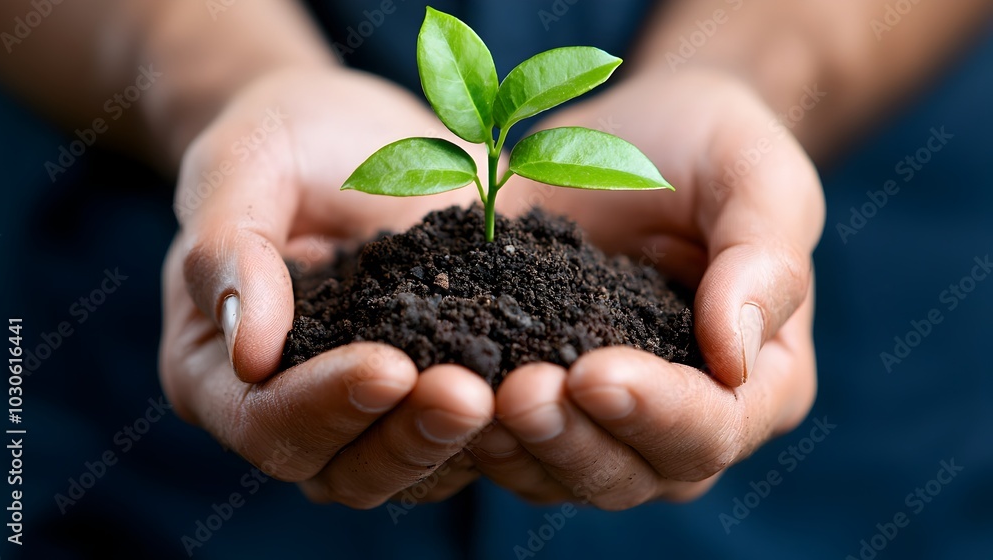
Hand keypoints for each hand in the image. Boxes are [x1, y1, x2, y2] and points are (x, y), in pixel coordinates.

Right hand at [159, 66, 493, 507]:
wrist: (352, 136)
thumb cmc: (283, 142)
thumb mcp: (243, 163)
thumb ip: (227, 245)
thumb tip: (250, 351)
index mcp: (215, 369)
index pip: (264, 419)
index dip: (324, 404)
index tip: (388, 367)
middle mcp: (287, 409)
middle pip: (340, 470)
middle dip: (405, 438)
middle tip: (468, 396)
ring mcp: (362, 412)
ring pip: (407, 470)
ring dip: (458, 443)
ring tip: (514, 395)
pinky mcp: (426, 395)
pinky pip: (460, 439)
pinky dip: (499, 426)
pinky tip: (541, 384)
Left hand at [470, 68, 823, 507]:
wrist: (641, 131)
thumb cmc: (715, 147)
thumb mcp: (757, 179)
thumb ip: (763, 261)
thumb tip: (734, 359)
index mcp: (761, 380)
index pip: (715, 428)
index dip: (656, 412)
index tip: (593, 372)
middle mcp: (685, 417)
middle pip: (635, 473)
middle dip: (572, 439)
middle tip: (517, 393)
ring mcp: (607, 416)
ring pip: (563, 473)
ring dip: (516, 446)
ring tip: (466, 398)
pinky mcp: (542, 394)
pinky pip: (510, 440)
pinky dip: (473, 429)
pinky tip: (435, 390)